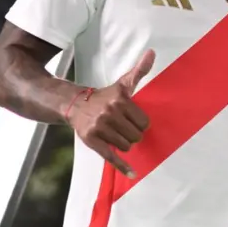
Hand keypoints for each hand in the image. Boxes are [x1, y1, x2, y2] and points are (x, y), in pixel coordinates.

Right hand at [66, 49, 154, 177]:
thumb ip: (140, 70)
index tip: (133, 120)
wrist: (75, 104)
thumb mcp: (123, 83)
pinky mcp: (91, 141)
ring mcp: (99, 128)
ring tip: (117, 133)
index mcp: (120, 101)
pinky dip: (123, 166)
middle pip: (137, 135)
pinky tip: (133, 173)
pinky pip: (111, 156)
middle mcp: (109, 114)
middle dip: (133, 133)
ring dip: (125, 143)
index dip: (141, 123)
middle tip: (124, 127)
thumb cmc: (105, 96)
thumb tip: (153, 52)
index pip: (144, 122)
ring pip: (126, 145)